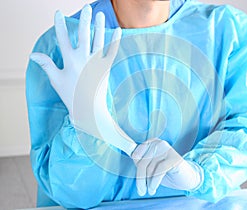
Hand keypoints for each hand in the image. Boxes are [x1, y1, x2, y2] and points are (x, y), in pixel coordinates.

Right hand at [30, 4, 120, 119]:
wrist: (89, 108)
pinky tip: (118, 30)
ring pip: (98, 39)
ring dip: (99, 26)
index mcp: (69, 60)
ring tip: (100, 14)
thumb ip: (46, 64)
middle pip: (83, 34)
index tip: (58, 13)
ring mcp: (96, 62)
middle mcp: (83, 58)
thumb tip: (33, 54)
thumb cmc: (70, 95)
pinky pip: (112, 51)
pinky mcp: (106, 67)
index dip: (59, 25)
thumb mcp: (56, 80)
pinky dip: (115, 40)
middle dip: (84, 20)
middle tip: (86, 7)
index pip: (62, 38)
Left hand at [131, 138, 202, 195]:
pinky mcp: (174, 158)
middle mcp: (159, 143)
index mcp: (151, 142)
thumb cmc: (166, 172)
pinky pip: (159, 171)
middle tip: (141, 190)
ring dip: (148, 182)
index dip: (135, 168)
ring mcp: (167, 149)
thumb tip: (129, 156)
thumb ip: (141, 161)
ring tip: (150, 190)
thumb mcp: (151, 166)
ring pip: (150, 168)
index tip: (138, 180)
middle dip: (140, 179)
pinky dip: (154, 182)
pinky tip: (153, 188)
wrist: (186, 177)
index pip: (136, 154)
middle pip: (142, 162)